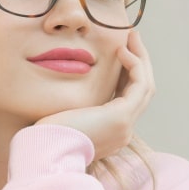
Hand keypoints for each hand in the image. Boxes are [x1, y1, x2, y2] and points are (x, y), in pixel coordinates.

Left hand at [36, 29, 153, 160]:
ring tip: (132, 36)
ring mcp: (124, 126)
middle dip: (139, 62)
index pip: (128, 98)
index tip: (121, 51)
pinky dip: (134, 65)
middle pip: (142, 91)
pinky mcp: (120, 118)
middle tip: (133, 38)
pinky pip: (139, 85)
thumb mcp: (63, 116)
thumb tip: (66, 87)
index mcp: (110, 132)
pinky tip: (122, 50)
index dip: (127, 73)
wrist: (43, 153)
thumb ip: (73, 104)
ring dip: (141, 58)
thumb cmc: (44, 136)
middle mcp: (122, 131)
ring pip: (145, 87)